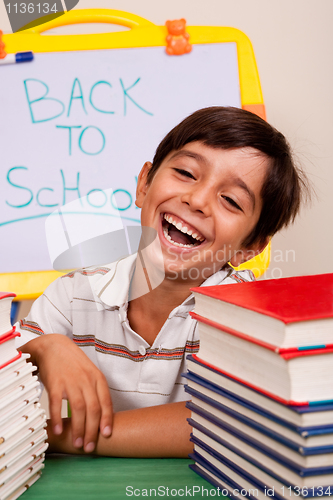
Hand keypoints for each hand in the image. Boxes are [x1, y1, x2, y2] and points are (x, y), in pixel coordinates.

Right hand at [20, 334, 112, 452]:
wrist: (53, 346)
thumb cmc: (73, 363)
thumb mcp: (90, 373)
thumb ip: (95, 391)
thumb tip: (102, 415)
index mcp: (97, 378)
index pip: (106, 402)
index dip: (106, 420)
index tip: (106, 435)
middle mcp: (86, 380)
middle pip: (93, 409)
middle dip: (92, 430)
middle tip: (89, 447)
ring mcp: (70, 381)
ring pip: (77, 408)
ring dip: (77, 429)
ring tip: (77, 443)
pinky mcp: (54, 382)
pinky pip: (57, 403)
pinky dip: (58, 418)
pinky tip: (58, 430)